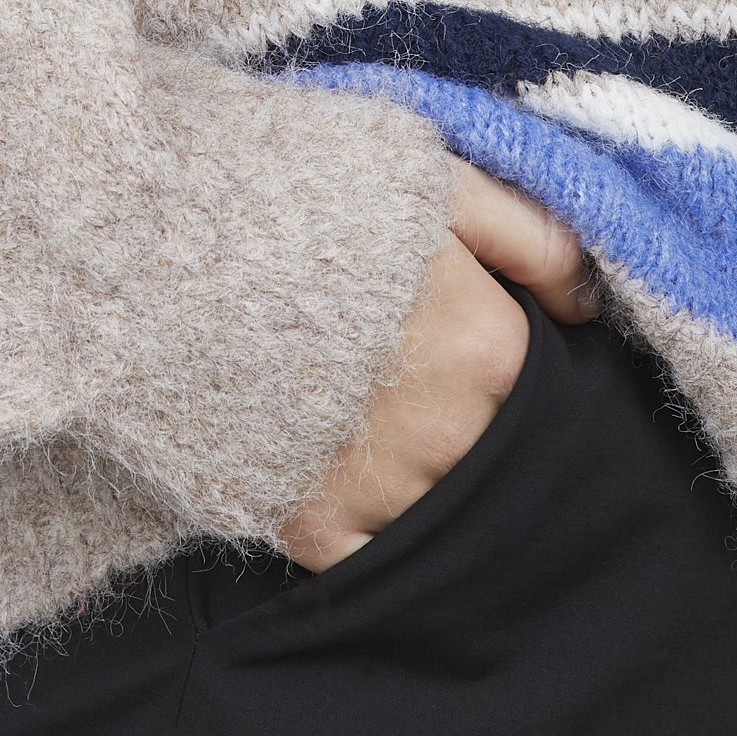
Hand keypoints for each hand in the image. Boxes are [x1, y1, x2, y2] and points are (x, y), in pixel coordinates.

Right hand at [279, 159, 596, 570]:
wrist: (147, 237)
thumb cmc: (289, 188)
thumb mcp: (426, 175)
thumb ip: (527, 234)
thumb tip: (589, 304)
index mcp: (484, 348)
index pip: (544, 385)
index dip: (505, 355)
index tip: (464, 332)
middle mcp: (444, 435)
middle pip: (495, 455)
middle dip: (465, 419)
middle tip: (414, 375)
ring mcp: (374, 489)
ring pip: (441, 511)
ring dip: (422, 476)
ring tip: (375, 420)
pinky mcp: (303, 525)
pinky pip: (372, 560)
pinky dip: (370, 530)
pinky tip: (344, 475)